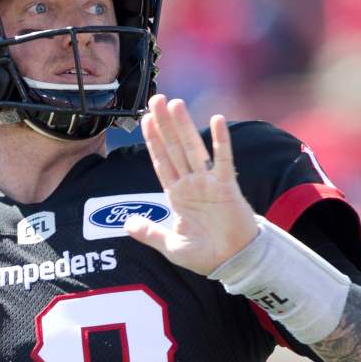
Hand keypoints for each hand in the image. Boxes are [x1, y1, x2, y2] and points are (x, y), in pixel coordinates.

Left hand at [124, 94, 257, 275]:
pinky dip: (221, 141)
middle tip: (156, 98)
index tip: (144, 119)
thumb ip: (149, 233)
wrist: (233, 263)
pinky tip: (216, 120)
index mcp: (177, 194)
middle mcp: (191, 183)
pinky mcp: (227, 187)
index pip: (161, 161)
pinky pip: (223, 160)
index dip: (153, 140)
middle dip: (164, 124)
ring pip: (193, 148)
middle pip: (174, 148)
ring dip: (184, 126)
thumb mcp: (170, 246)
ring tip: (175, 103)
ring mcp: (209, 183)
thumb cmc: (205, 255)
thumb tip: (127, 223)